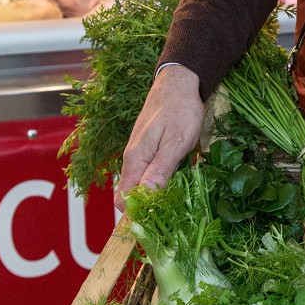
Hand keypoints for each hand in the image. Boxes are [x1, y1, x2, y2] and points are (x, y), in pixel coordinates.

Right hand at [115, 64, 204, 209]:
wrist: (179, 81)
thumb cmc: (180, 109)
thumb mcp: (176, 142)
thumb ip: (160, 170)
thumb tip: (145, 198)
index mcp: (135, 160)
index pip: (124, 199)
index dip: (137, 214)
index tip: (157, 223)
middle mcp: (132, 158)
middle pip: (132, 194)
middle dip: (148, 207)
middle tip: (173, 213)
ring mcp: (140, 152)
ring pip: (141, 183)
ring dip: (156, 193)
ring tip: (178, 199)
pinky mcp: (149, 147)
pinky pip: (149, 171)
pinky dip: (160, 180)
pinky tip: (177, 181)